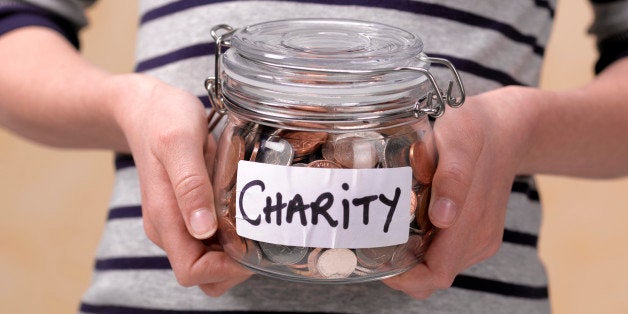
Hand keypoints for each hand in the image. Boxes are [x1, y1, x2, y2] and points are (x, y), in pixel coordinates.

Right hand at [107, 74, 251, 295]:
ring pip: (209, 260)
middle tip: (260, 234)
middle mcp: (169, 228)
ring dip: (235, 252)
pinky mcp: (187, 212)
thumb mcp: (179, 142)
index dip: (223, 270)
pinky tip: (246, 212)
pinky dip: (232, 236)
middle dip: (234, 266)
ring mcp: (177, 221)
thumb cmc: (163, 119)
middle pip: (203, 274)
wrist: (146, 107)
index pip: (191, 272)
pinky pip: (211, 240)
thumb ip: (190, 185)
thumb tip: (202, 229)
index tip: (250, 246)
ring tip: (256, 221)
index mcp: (165, 218)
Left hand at [382, 86, 540, 297]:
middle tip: (371, 244)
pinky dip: (424, 248)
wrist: (506, 126)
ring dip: (411, 260)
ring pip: (438, 266)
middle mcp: (479, 238)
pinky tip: (408, 225)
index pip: (434, 275)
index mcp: (473, 223)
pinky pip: (446, 253)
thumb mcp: (461, 140)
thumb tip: (443, 218)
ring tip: (385, 233)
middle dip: (401, 270)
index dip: (404, 278)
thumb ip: (453, 177)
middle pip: (433, 276)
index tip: (376, 261)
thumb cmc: (476, 128)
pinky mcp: (479, 231)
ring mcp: (480, 237)